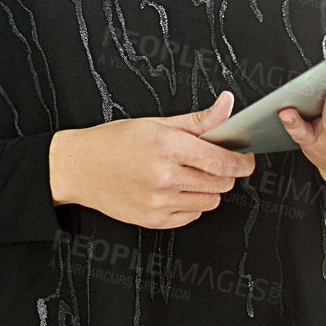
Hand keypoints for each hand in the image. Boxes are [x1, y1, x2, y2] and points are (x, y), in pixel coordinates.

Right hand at [47, 91, 256, 230]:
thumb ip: (199, 120)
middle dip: (225, 173)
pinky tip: (175, 190)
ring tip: (189, 175)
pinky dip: (191, 205)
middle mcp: (164, 176)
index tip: (247, 159)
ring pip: (210, 202)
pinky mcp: (153, 220)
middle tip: (213, 162)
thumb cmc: (114, 142)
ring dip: (209, 189)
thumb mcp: (157, 123)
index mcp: (167, 146)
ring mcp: (158, 202)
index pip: (222, 161)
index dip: (242, 162)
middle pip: (221, 183)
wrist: (79, 168)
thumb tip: (227, 104)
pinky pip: (192, 216)